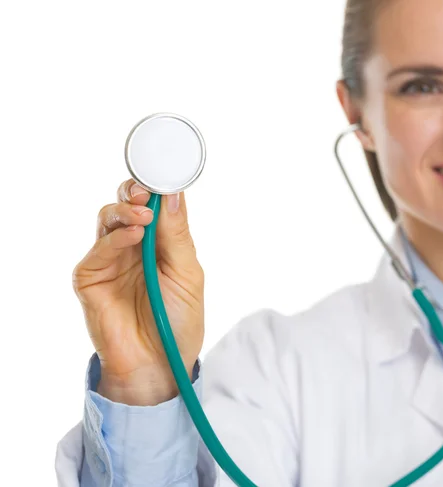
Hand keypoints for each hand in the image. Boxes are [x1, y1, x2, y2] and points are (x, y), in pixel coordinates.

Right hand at [72, 179, 204, 404]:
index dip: (156, 189)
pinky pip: (99, 249)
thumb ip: (178, 235)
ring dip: (125, 210)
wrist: (159, 365)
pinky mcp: (91, 277)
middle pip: (126, 204)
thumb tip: (173, 194)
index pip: (153, 205)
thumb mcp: (188, 274)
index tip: (165, 176)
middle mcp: (133, 247)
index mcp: (159, 244)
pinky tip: (134, 235)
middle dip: (135, 192)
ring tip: (143, 215)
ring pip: (107, 219)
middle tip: (147, 191)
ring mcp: (110, 261)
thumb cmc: (178, 321)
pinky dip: (115, 238)